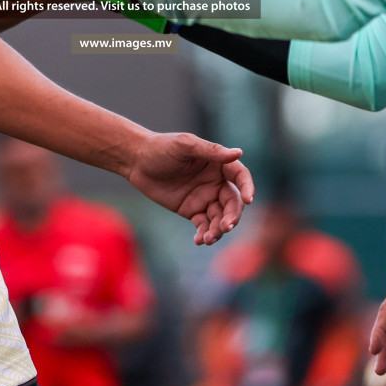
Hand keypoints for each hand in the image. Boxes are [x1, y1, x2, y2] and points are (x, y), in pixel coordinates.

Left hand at [123, 132, 254, 244]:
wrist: (137, 162)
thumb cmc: (162, 148)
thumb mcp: (185, 145)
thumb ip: (211, 151)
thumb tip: (238, 153)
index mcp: (218, 164)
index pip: (240, 176)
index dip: (247, 187)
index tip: (249, 200)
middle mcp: (216, 182)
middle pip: (232, 202)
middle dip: (232, 216)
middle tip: (225, 227)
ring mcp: (205, 198)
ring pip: (219, 217)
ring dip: (218, 229)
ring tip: (208, 239)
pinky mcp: (192, 211)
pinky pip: (204, 225)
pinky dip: (204, 233)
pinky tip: (199, 240)